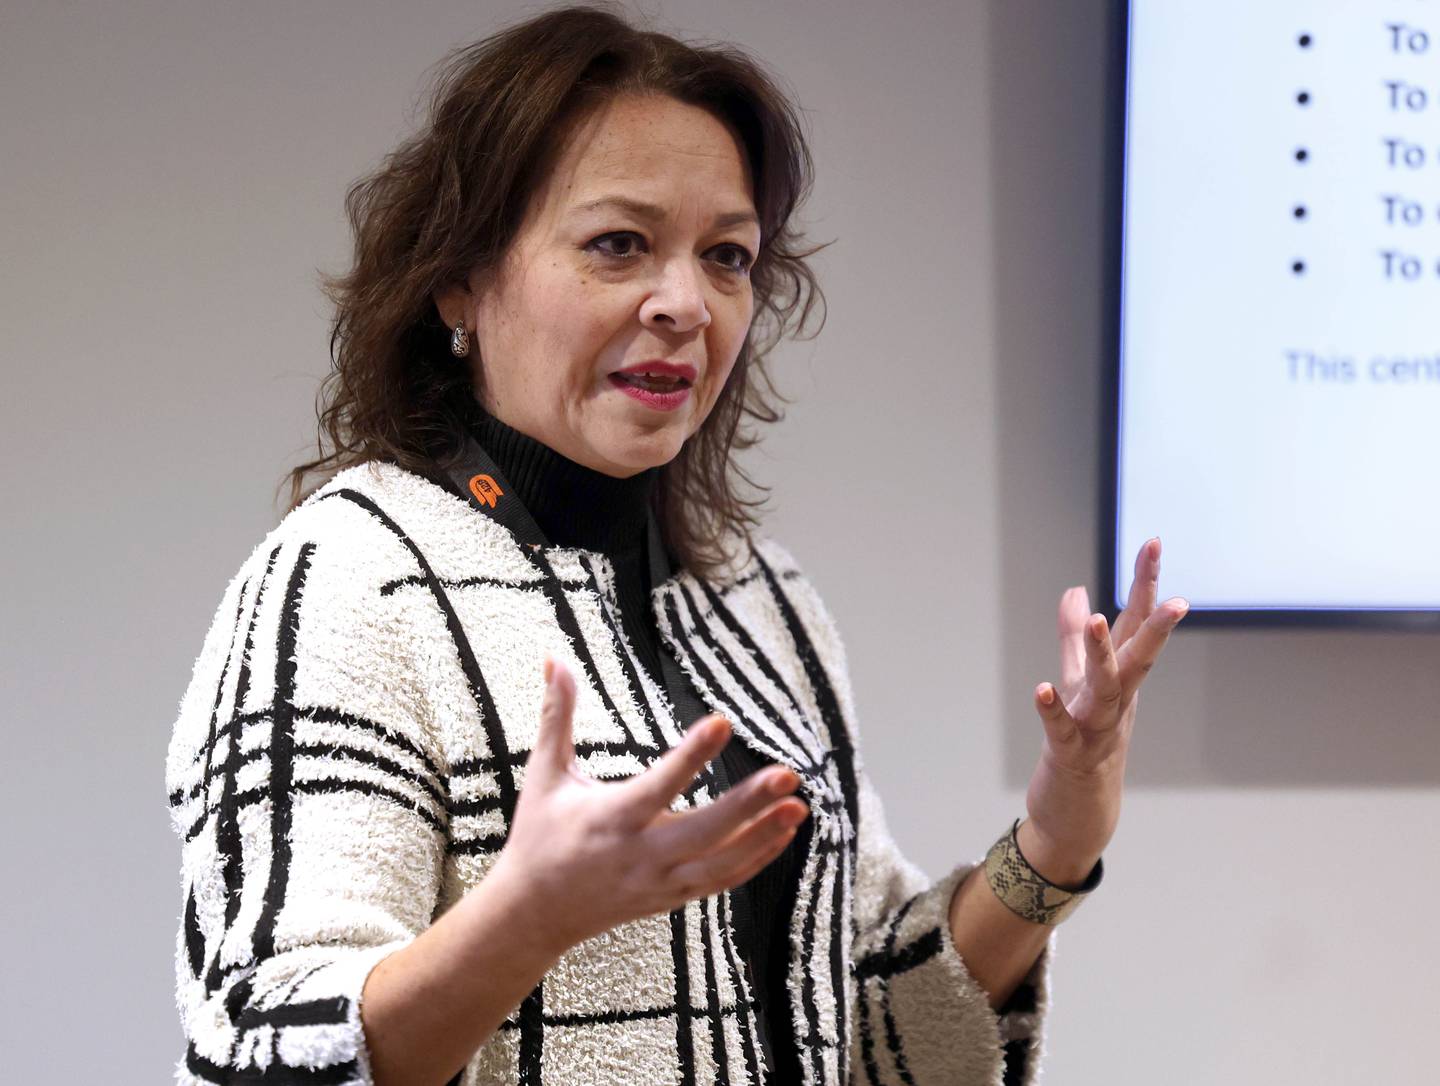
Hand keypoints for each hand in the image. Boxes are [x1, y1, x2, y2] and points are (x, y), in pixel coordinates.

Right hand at [489, 657, 808, 955]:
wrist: (535, 912)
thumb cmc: (539, 834)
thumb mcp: (544, 774)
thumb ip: (556, 716)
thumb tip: (554, 659)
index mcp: (610, 818)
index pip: (658, 784)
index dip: (691, 756)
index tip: (722, 722)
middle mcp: (640, 854)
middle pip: (704, 831)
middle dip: (748, 804)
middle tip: (788, 774)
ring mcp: (660, 881)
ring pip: (721, 862)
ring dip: (763, 835)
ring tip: (798, 804)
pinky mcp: (672, 897)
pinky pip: (721, 880)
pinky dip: (755, 859)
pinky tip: (784, 832)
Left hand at [1020, 538, 1187, 884]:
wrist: (1079, 812)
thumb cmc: (1082, 742)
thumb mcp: (1076, 681)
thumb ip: (1073, 637)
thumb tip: (1074, 589)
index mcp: (1119, 677)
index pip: (1135, 623)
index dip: (1145, 583)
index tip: (1153, 541)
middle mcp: (1116, 699)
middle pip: (1139, 655)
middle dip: (1155, 624)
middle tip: (1178, 596)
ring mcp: (1097, 728)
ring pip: (1107, 689)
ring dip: (1102, 655)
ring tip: (1094, 619)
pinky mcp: (1070, 754)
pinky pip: (1063, 729)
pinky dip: (1052, 709)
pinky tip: (1040, 688)